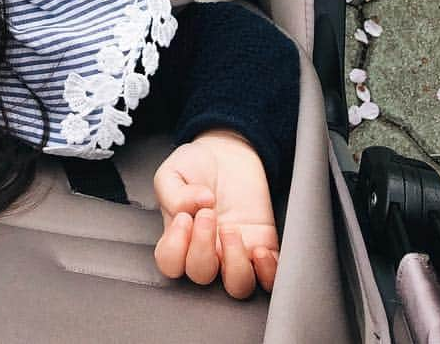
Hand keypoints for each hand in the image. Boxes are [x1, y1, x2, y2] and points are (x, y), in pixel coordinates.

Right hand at [153, 129, 278, 297]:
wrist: (227, 153)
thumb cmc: (196, 166)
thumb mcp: (174, 171)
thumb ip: (175, 192)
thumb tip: (199, 203)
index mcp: (180, 238)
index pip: (170, 264)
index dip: (175, 249)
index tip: (184, 218)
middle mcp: (206, 252)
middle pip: (201, 277)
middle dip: (202, 248)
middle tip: (207, 214)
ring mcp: (235, 253)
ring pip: (236, 286)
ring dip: (235, 264)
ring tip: (231, 229)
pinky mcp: (263, 247)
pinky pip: (269, 279)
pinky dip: (267, 272)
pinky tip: (260, 249)